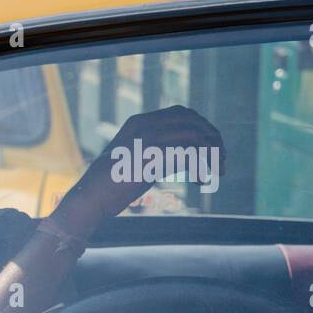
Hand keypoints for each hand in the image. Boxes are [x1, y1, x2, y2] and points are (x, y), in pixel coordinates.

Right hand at [56, 105, 225, 236]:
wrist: (90, 198)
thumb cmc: (110, 184)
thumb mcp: (135, 160)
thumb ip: (156, 151)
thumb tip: (186, 155)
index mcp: (139, 122)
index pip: (182, 114)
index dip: (203, 128)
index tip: (213, 147)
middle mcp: (144, 125)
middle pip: (192, 121)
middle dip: (213, 138)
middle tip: (221, 160)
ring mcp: (147, 139)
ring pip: (194, 137)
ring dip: (211, 154)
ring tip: (217, 171)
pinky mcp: (151, 157)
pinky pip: (188, 154)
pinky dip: (200, 166)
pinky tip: (200, 180)